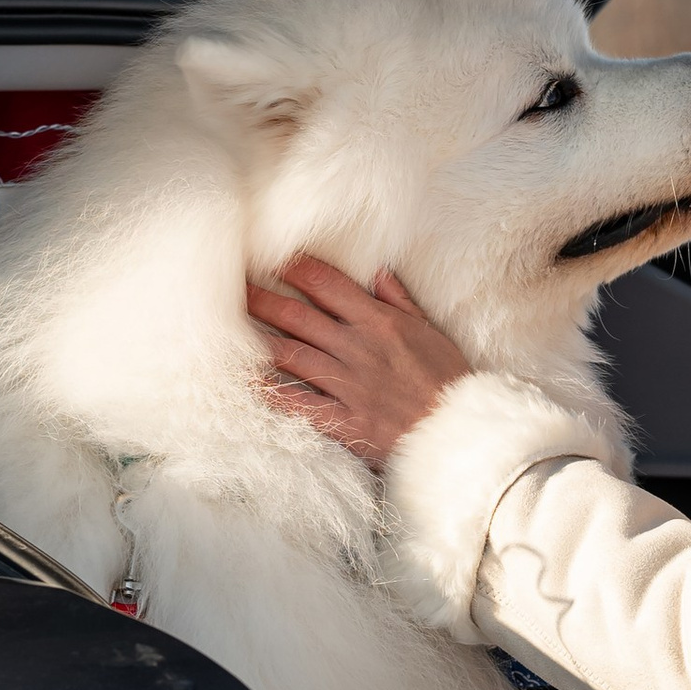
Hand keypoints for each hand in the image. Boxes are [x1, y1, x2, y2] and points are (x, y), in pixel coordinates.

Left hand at [249, 255, 471, 466]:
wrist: (461, 432)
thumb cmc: (448, 382)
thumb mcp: (431, 332)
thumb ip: (400, 301)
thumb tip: (376, 272)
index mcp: (380, 323)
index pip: (328, 285)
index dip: (296, 268)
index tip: (272, 257)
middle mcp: (359, 348)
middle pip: (298, 316)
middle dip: (262, 298)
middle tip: (233, 286)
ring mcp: (349, 385)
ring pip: (292, 354)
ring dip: (258, 338)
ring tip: (229, 326)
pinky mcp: (345, 420)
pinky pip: (300, 403)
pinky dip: (272, 392)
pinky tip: (248, 381)